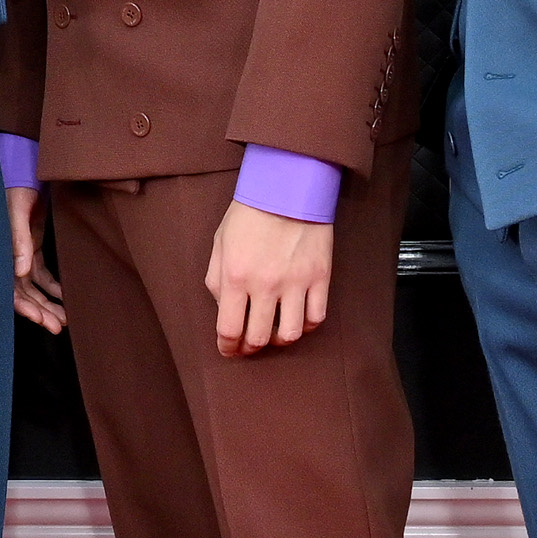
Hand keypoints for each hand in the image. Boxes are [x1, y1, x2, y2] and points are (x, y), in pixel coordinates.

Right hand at [6, 185, 67, 333]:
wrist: (25, 169)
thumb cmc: (16, 188)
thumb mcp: (16, 212)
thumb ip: (19, 239)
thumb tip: (21, 271)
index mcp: (0, 252)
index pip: (9, 287)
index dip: (23, 306)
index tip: (40, 319)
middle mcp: (9, 257)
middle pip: (23, 293)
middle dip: (40, 311)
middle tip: (57, 327)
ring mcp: (21, 253)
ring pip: (34, 287)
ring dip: (48, 303)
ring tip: (64, 320)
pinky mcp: (32, 246)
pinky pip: (42, 274)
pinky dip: (53, 286)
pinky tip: (65, 298)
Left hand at [206, 200, 331, 356]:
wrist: (288, 187)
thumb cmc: (249, 214)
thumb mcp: (220, 243)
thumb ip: (216, 280)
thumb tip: (224, 310)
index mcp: (234, 276)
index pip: (228, 329)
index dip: (227, 348)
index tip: (228, 350)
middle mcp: (264, 285)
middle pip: (258, 338)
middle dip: (249, 348)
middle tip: (249, 345)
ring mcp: (296, 282)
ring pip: (290, 335)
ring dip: (279, 340)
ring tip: (274, 332)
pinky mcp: (320, 277)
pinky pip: (316, 317)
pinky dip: (305, 325)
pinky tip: (297, 318)